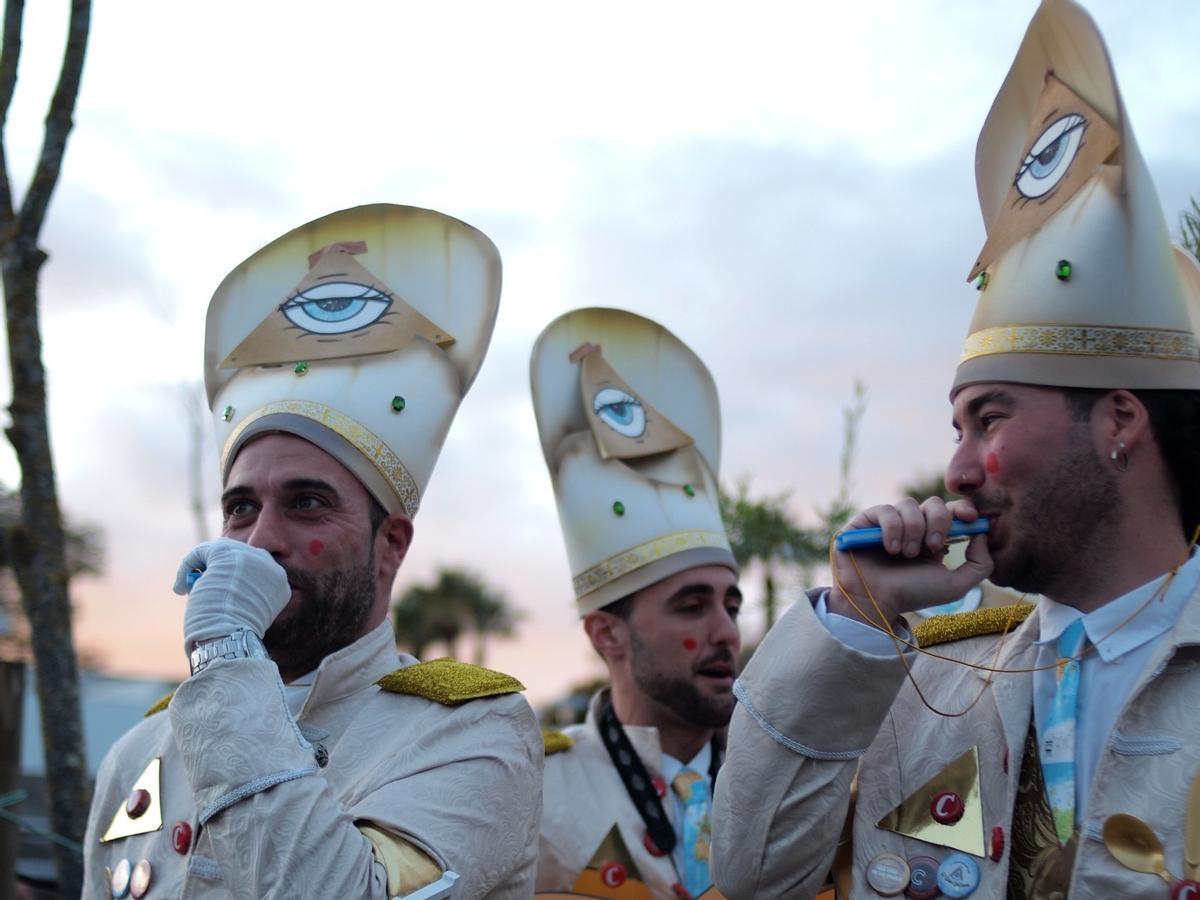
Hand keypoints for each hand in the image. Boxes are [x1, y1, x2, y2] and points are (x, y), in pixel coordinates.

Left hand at [173, 538, 291, 653]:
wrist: (229, 639)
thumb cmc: (235, 637)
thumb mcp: (250, 614)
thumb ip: (244, 595)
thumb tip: (217, 585)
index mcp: (280, 583)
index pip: (257, 572)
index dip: (236, 582)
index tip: (221, 597)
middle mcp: (269, 565)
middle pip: (242, 558)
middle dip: (222, 571)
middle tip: (204, 589)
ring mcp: (248, 555)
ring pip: (222, 551)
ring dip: (205, 567)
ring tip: (190, 589)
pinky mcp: (224, 551)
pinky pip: (202, 552)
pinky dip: (187, 567)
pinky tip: (180, 589)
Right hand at [828, 497, 992, 626]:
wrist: (876, 602)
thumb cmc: (913, 595)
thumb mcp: (955, 585)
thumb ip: (979, 564)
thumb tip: (983, 534)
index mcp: (932, 537)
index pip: (951, 511)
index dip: (962, 509)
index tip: (970, 518)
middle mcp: (911, 526)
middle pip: (934, 503)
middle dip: (938, 522)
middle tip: (933, 546)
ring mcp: (888, 522)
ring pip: (909, 504)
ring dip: (914, 529)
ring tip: (906, 554)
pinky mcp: (866, 521)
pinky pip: (885, 510)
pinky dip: (892, 528)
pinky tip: (890, 548)